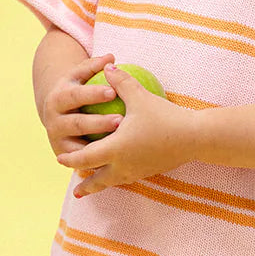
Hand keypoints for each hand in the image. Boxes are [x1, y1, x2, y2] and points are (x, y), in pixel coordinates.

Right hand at [40, 52, 123, 155]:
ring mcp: (57, 139)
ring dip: (99, 145)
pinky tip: (115, 157)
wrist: (57, 113)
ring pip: (78, 145)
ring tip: (120, 142)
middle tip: (120, 120)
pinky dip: (96, 159)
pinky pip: (82, 159)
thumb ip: (93, 66)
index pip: (75, 96)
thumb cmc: (77, 90)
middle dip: (98, 122)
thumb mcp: (80, 77)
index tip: (112, 91)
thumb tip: (111, 58)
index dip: (92, 94)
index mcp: (57, 98)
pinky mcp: (64, 155)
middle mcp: (53, 120)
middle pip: (76, 123)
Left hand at [56, 65, 195, 196]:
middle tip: (72, 185)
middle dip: (83, 182)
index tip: (59, 157)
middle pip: (96, 179)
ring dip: (98, 185)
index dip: (70, 159)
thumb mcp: (140, 96)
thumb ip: (121, 82)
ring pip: (112, 183)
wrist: (195, 138)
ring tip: (88, 188)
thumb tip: (107, 67)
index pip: (84, 158)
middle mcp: (123, 165)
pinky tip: (117, 175)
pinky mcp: (150, 172)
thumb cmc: (165, 116)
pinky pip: (126, 179)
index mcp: (115, 148)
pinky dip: (116, 179)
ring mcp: (137, 171)